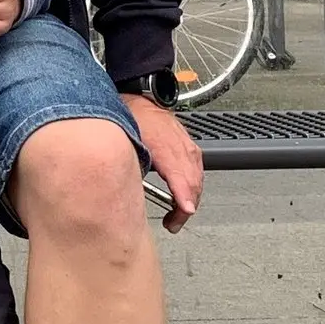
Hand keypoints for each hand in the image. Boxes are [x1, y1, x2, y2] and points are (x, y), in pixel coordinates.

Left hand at [122, 95, 202, 233]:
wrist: (139, 99)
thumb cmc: (130, 120)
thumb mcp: (127, 145)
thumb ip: (131, 168)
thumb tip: (128, 193)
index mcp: (165, 146)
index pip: (181, 176)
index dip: (183, 197)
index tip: (184, 212)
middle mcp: (181, 147)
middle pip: (193, 183)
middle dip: (185, 208)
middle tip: (173, 224)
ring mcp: (188, 147)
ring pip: (198, 179)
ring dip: (190, 199)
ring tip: (177, 214)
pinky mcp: (191, 147)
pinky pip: (197, 171)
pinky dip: (193, 187)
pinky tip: (184, 196)